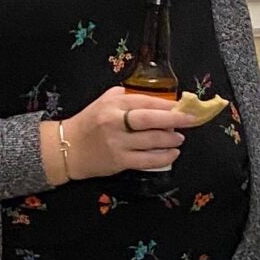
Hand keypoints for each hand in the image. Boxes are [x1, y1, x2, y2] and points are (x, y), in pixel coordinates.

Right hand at [45, 86, 185, 183]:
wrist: (68, 148)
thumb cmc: (90, 122)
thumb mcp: (105, 101)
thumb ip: (129, 97)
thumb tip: (160, 101)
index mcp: (113, 104)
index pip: (146, 101)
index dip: (167, 105)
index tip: (183, 107)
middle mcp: (115, 122)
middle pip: (151, 120)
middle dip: (175, 120)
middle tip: (191, 120)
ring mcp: (117, 143)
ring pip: (152, 141)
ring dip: (171, 140)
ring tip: (180, 138)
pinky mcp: (119, 162)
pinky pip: (148, 160)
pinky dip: (164, 157)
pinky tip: (172, 153)